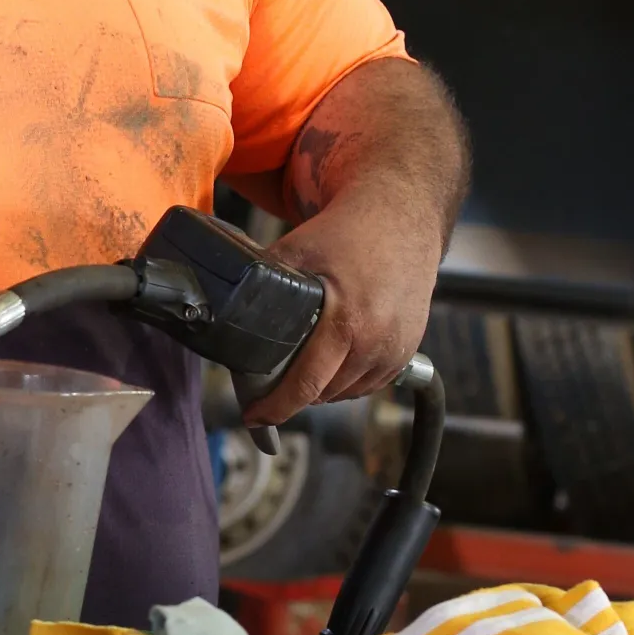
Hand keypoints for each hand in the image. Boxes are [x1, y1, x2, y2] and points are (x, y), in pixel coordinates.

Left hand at [241, 186, 442, 425]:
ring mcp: (397, 349)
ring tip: (301, 371)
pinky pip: (371, 383)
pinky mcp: (409, 350)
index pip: (306, 384)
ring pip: (348, 392)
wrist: (401, 216)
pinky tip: (332, 363)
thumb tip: (224, 301)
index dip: (276, 407)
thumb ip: (263, 280)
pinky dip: (348, 381)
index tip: (254, 418)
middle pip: (325, 393)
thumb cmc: (349, 231)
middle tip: (270, 387)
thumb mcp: (298, 249)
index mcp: (348, 321)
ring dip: (323, 390)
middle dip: (294, 396)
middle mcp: (377, 342)